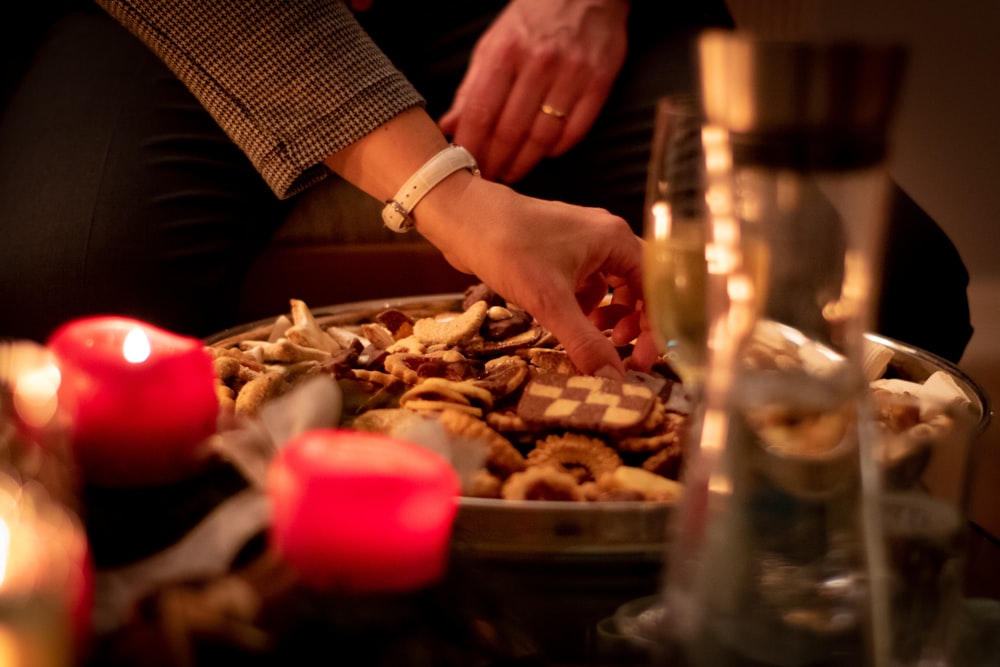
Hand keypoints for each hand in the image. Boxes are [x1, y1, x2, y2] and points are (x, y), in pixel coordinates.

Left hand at [415, 173, 650, 378]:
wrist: (463, 219)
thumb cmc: (508, 247)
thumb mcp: (550, 302)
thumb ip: (584, 343)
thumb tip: (612, 381)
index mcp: (615, 239)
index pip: (656, 288)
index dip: (654, 327)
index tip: (641, 359)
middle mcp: (605, 237)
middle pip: (639, 287)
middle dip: (632, 323)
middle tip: (620, 352)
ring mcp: (582, 243)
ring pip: (612, 286)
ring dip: (608, 316)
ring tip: (593, 336)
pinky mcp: (560, 251)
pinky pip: (587, 283)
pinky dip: (584, 306)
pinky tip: (566, 320)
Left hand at [438, 0, 628, 183]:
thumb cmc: (532, 21)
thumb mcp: (493, 45)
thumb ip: (472, 88)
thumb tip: (449, 126)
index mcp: (505, 53)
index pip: (482, 113)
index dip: (472, 147)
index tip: (465, 168)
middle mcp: (539, 63)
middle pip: (511, 130)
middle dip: (496, 162)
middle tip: (488, 179)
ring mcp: (572, 73)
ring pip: (544, 136)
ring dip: (525, 162)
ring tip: (512, 173)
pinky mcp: (600, 81)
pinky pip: (576, 130)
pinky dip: (558, 148)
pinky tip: (544, 154)